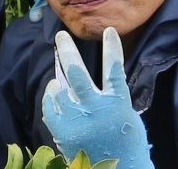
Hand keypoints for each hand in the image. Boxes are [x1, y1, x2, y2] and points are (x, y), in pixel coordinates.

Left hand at [40, 28, 153, 168]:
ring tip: (57, 79)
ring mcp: (77, 119)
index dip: (112, 49)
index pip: (114, 69)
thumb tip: (103, 82)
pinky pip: (50, 107)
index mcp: (117, 103)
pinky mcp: (63, 131)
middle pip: (76, 72)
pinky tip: (52, 93)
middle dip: (67, 51)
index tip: (108, 31)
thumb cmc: (126, 145)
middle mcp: (95, 108)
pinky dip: (50, 98)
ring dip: (57, 81)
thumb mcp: (127, 117)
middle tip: (61, 36)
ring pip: (60, 89)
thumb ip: (114, 99)